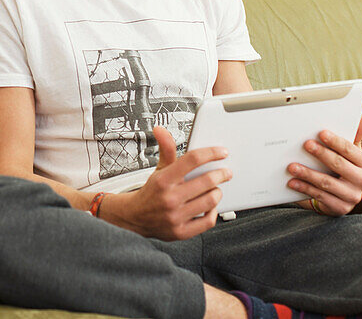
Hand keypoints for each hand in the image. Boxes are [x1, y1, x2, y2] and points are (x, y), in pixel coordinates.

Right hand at [101, 126, 231, 239]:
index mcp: (163, 179)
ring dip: (217, 192)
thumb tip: (160, 129)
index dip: (211, 153)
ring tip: (216, 188)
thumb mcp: (159, 169)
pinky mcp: (181, 232)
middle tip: (226, 172)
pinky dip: (213, 212)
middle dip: (220, 174)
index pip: (192, 160)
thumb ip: (166, 149)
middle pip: (205, 181)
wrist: (135, 218)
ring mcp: (175, 216)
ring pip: (209, 201)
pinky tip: (210, 206)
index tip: (222, 152)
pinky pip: (207, 221)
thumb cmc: (152, 192)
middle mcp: (169, 198)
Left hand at [287, 115, 361, 215]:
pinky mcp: (340, 208)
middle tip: (305, 144)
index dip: (335, 141)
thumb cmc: (342, 167)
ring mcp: (352, 196)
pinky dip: (304, 188)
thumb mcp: (348, 151)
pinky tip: (292, 182)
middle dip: (321, 154)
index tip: (321, 133)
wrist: (339, 196)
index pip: (350, 150)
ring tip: (292, 166)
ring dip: (307, 173)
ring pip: (327, 182)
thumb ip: (353, 135)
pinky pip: (320, 196)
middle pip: (339, 165)